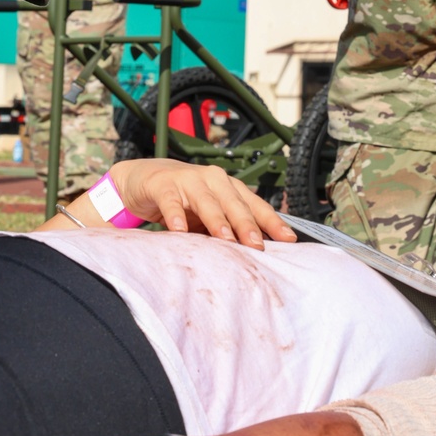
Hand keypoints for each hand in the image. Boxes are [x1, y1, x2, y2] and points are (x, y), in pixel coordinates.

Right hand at [110, 158, 296, 247]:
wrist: (146, 178)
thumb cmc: (184, 199)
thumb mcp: (209, 214)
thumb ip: (227, 229)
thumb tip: (254, 257)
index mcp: (229, 187)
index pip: (255, 205)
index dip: (272, 222)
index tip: (289, 240)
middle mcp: (213, 180)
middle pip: (234, 203)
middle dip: (247, 225)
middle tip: (257, 246)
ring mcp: (188, 180)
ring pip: (207, 200)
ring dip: (216, 220)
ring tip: (225, 239)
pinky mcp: (163, 185)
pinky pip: (171, 201)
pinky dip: (175, 215)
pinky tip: (179, 230)